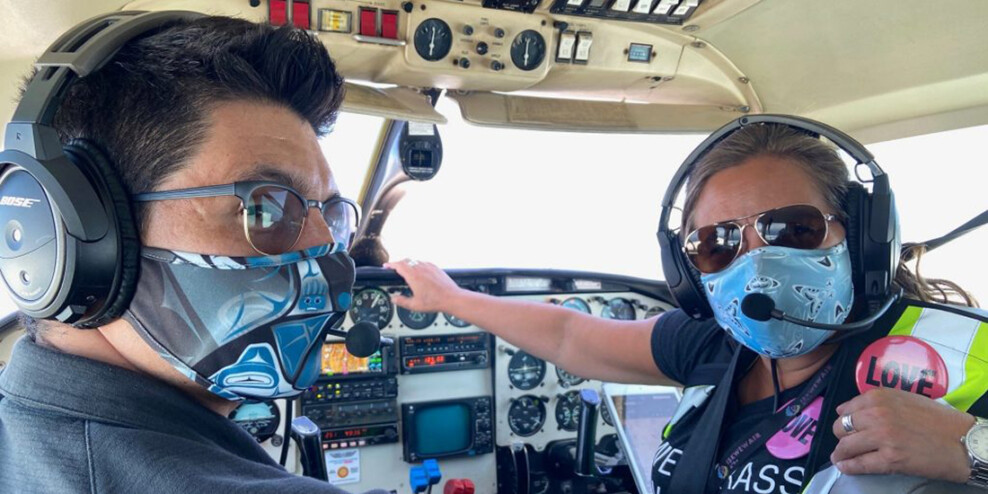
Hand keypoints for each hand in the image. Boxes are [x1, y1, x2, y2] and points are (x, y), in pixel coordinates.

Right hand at [384, 259, 462, 312]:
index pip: (398, 265)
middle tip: (394, 268)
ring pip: (415, 261)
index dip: (391, 264)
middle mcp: (421, 268)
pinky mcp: (436, 268)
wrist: (452, 298)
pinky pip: (424, 263)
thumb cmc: (435, 301)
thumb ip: (402, 301)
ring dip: (408, 264)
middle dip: (398, 264)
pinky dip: (418, 265)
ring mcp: (429, 267)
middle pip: (406, 261)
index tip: (386, 266)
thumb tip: (394, 299)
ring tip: (406, 270)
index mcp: (414, 276)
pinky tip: (419, 272)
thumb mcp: (415, 305)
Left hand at [830, 387, 974, 482]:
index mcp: (879, 397)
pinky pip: (858, 464)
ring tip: (840, 457)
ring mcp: (882, 437)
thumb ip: (878, 403)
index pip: (846, 410)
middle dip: (842, 437)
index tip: (847, 428)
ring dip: (841, 454)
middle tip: (848, 444)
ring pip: (845, 446)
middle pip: (841, 428)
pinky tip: (846, 467)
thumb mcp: (905, 399)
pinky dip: (848, 467)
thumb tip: (847, 411)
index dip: (845, 421)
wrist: (961, 441)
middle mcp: (876, 414)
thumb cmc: (937, 420)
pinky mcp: (889, 459)